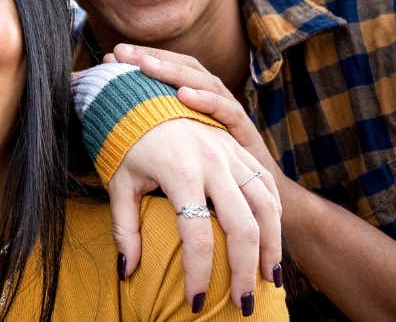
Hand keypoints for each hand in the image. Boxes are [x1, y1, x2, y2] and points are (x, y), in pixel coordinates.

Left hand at [106, 43, 282, 313]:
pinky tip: (271, 247)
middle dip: (243, 272)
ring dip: (270, 250)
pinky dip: (275, 223)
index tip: (195, 302)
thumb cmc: (126, 142)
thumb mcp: (119, 183)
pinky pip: (268, 191)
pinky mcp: (243, 150)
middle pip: (241, 228)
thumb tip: (127, 272)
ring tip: (266, 283)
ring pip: (266, 209)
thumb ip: (124, 229)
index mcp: (180, 170)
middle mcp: (213, 161)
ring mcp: (233, 154)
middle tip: (242, 306)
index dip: (198, 274)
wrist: (143, 95)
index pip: (195, 235)